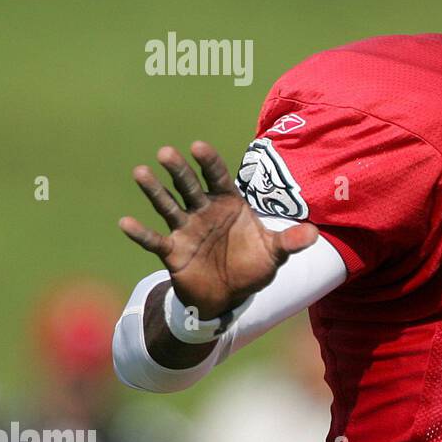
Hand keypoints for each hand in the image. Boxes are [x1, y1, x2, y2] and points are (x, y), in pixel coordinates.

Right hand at [119, 141, 317, 319]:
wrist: (230, 295)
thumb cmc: (252, 266)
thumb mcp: (275, 254)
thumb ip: (291, 242)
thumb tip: (315, 234)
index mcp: (229, 204)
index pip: (218, 177)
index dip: (208, 162)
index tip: (198, 147)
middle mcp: (204, 211)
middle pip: (189, 186)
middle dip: (179, 170)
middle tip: (166, 152)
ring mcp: (186, 230)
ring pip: (168, 206)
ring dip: (154, 191)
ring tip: (140, 172)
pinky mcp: (172, 251)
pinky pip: (154, 240)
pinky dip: (141, 233)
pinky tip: (126, 222)